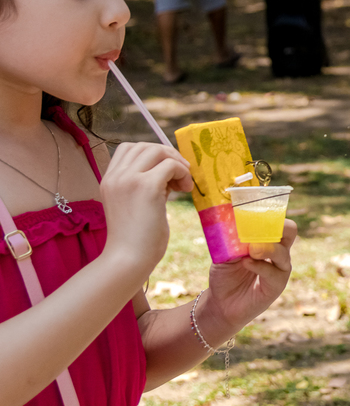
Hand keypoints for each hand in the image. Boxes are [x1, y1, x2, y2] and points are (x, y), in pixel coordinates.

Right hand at [100, 142, 193, 273]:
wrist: (128, 260)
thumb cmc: (135, 238)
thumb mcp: (135, 204)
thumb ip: (146, 184)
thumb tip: (170, 169)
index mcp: (108, 180)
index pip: (129, 149)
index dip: (152, 155)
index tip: (166, 174)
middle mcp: (115, 176)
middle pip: (144, 146)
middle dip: (167, 156)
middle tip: (179, 177)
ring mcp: (129, 179)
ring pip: (158, 151)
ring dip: (177, 163)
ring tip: (183, 185)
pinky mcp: (147, 187)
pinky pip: (171, 165)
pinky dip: (183, 173)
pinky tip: (185, 190)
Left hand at [205, 219, 298, 332]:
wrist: (220, 303)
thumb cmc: (225, 275)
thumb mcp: (225, 252)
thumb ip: (233, 239)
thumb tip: (234, 221)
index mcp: (268, 240)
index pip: (278, 220)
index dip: (269, 214)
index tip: (251, 212)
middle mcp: (278, 252)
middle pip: (290, 231)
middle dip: (277, 226)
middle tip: (258, 228)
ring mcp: (280, 269)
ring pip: (282, 252)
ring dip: (266, 248)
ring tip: (251, 250)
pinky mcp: (277, 285)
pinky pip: (274, 272)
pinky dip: (260, 265)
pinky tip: (246, 263)